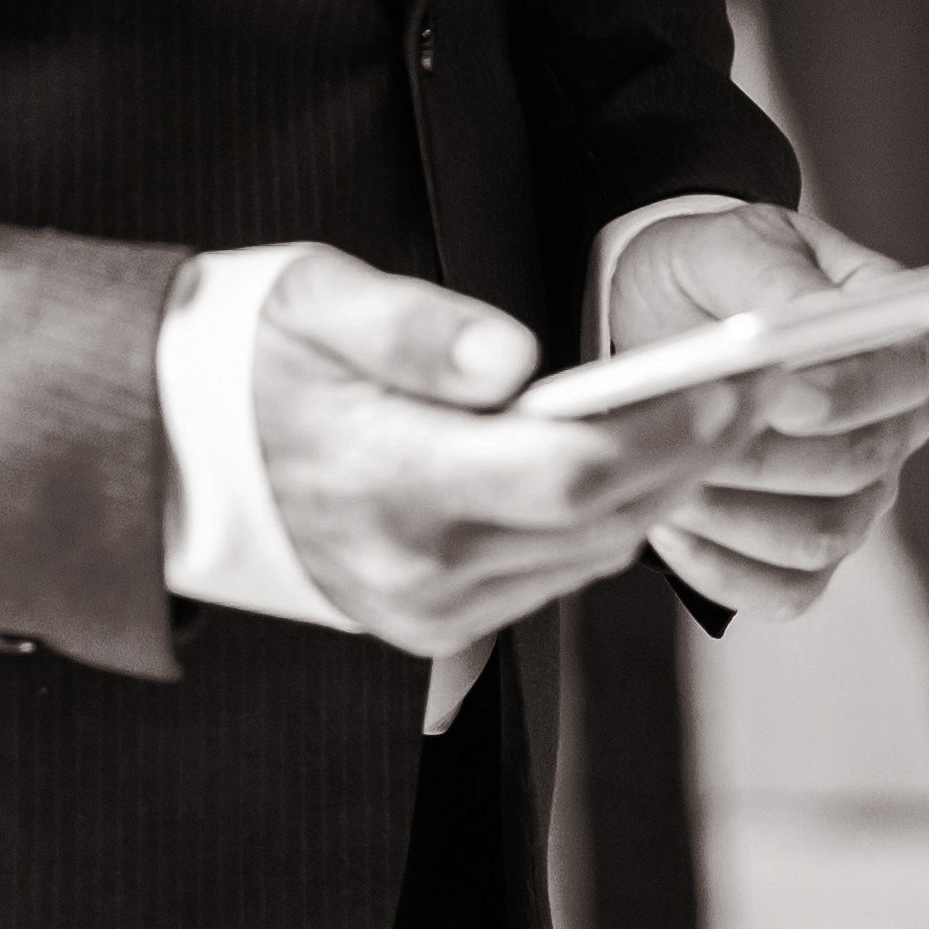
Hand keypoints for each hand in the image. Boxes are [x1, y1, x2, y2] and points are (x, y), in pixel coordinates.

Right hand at [239, 248, 767, 658]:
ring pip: (589, 554)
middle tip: (759, 374)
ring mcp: (425, 610)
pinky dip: (602, 519)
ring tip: (711, 407)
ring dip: (658, 486)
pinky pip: (552, 575)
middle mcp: (415, 568)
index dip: (668, 427)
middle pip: (599, 519)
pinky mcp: (430, 627)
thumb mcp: (311, 300)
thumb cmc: (248, 353)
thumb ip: (414, 327)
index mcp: (387, 481)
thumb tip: (514, 356)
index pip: (568, 469)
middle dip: (692, 449)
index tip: (737, 372)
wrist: (170, 454)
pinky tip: (628, 456)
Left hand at [591, 203, 928, 620]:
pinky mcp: (807, 552)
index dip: (848, 394)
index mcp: (897, 339)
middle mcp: (892, 426)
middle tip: (681, 441)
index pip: (903, 380)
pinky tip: (667, 530)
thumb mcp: (734, 245)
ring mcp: (857, 497)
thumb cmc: (710, 271)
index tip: (779, 394)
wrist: (661, 319)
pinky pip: (787, 592)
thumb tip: (816, 316)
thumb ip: (777, 279)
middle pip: (859, 466)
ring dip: (733, 515)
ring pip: (820, 538)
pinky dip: (723, 571)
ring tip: (660, 481)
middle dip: (764, 456)